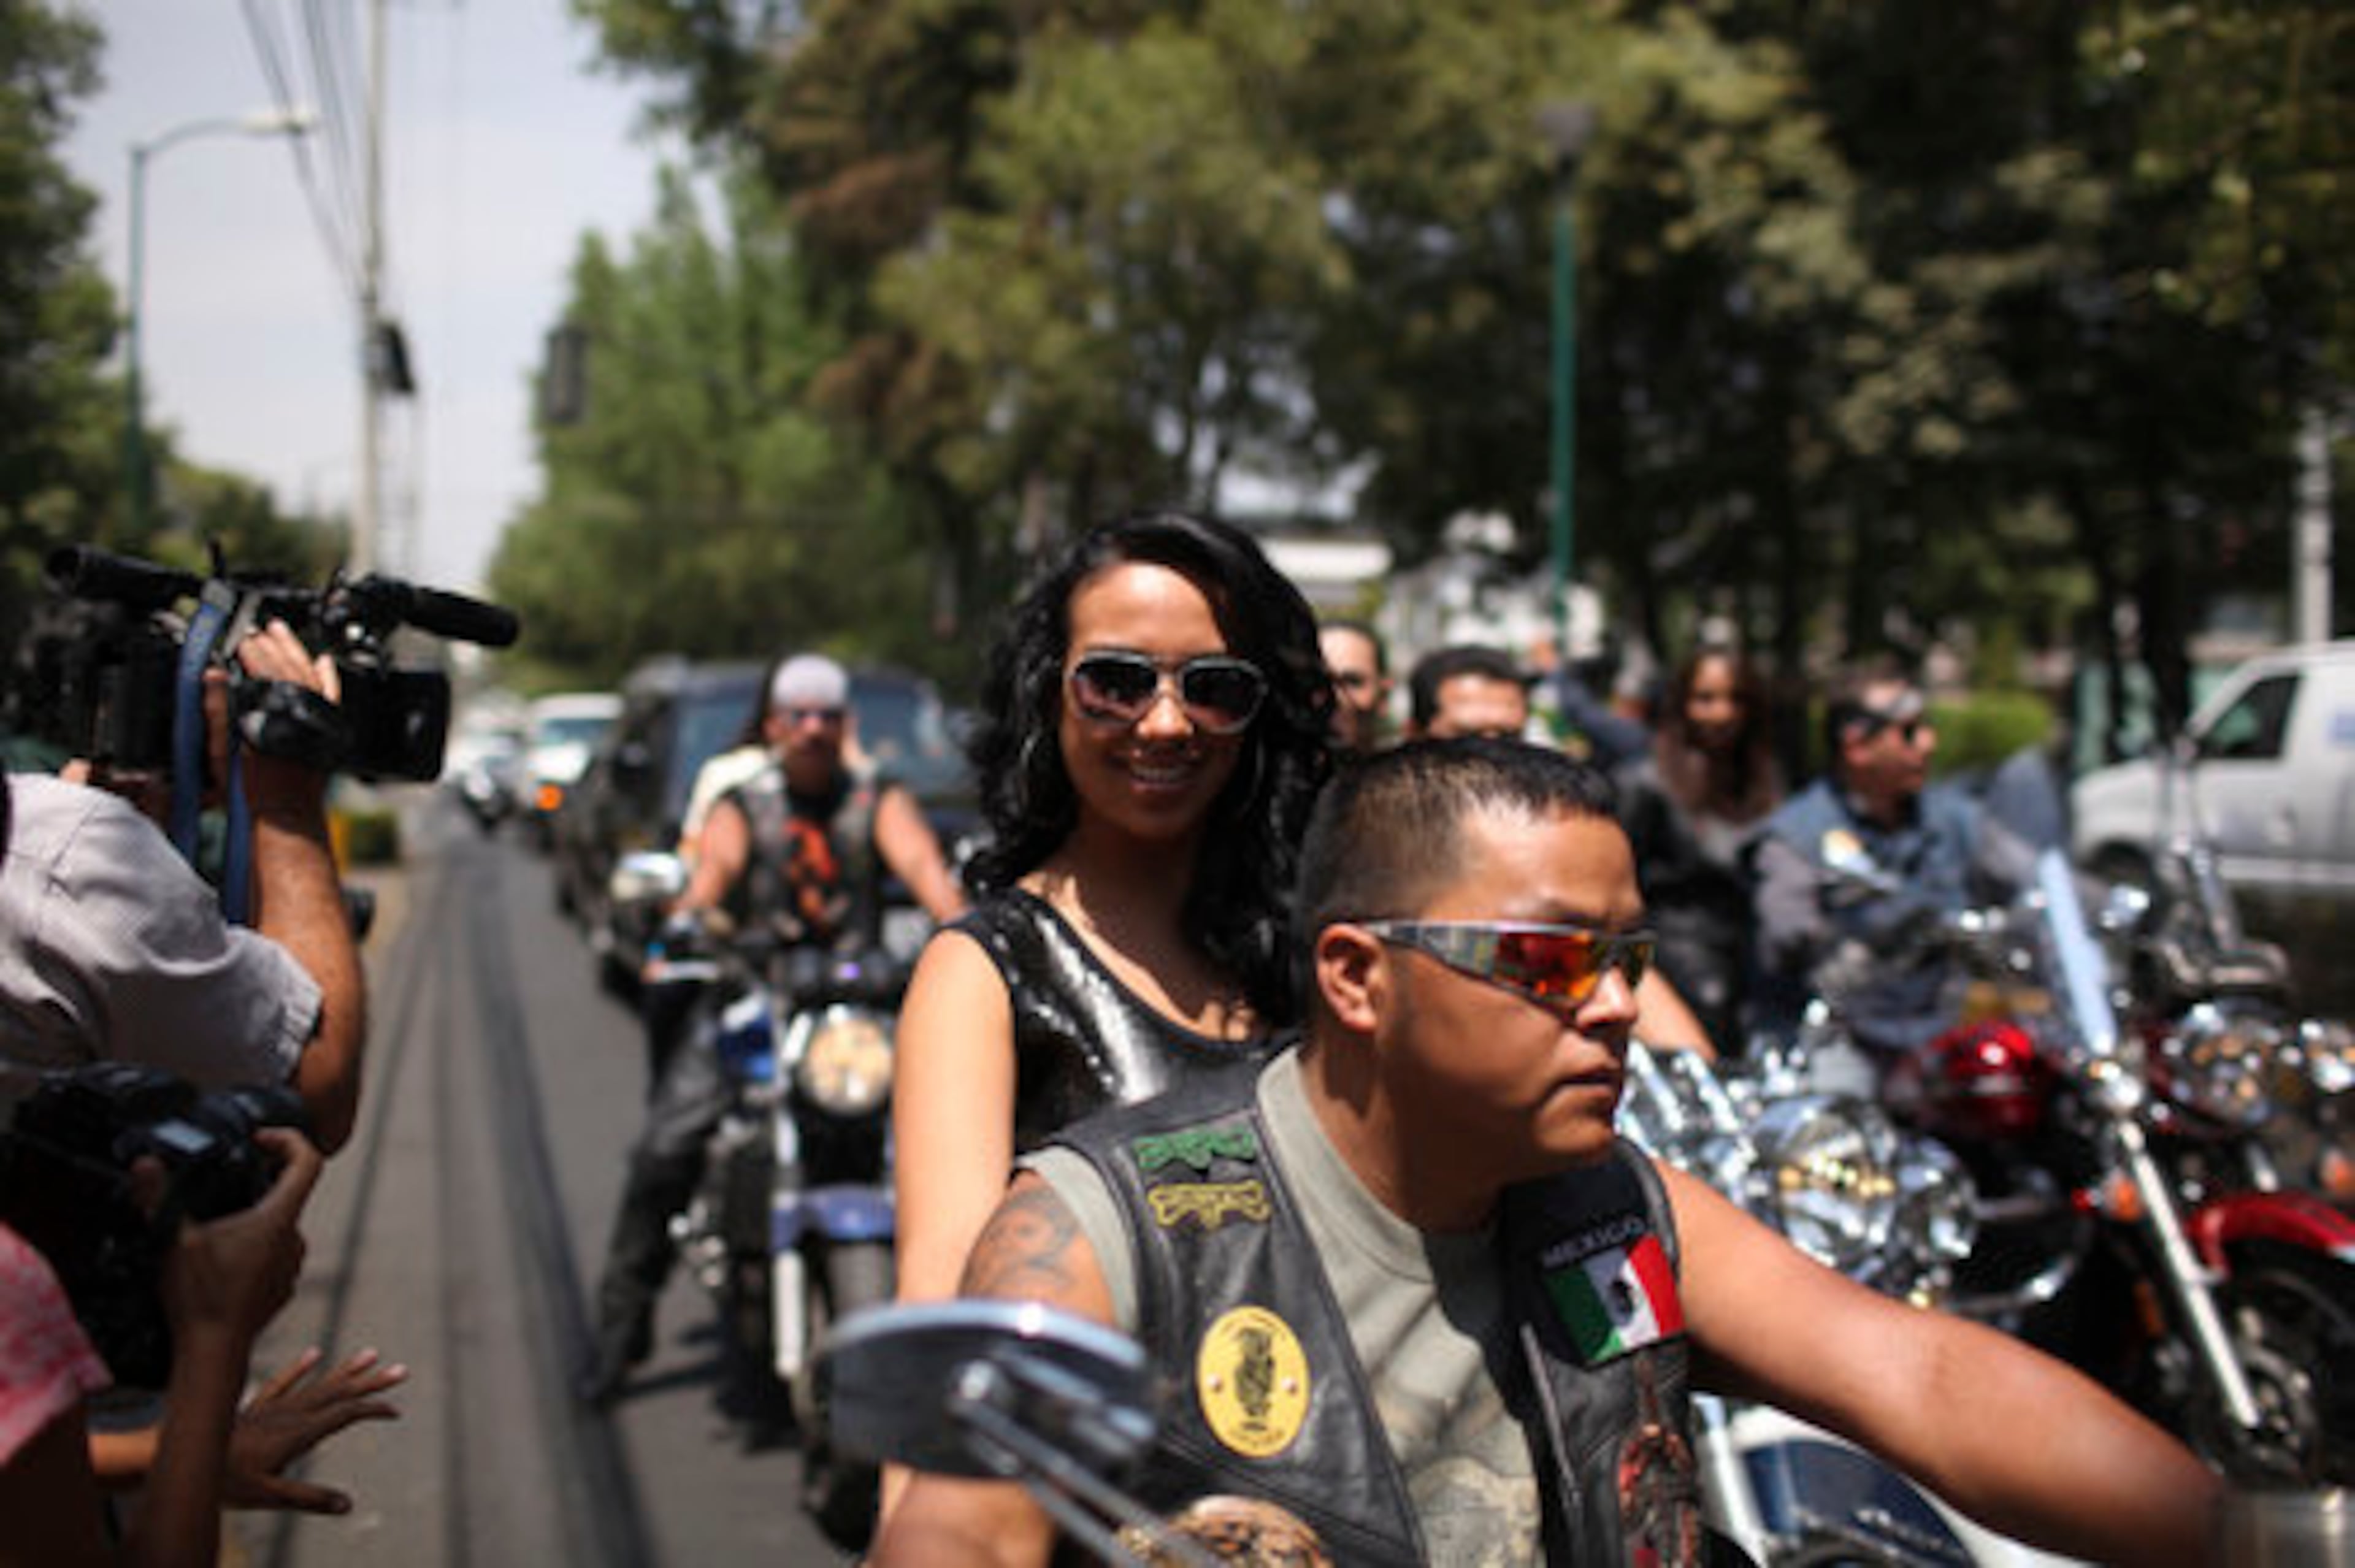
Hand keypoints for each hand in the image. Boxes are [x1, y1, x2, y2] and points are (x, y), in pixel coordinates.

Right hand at [153, 1127, 323, 1350]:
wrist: (214, 1352)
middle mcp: (295, 1239)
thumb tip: (145, 1164)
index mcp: (279, 1220)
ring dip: (256, 1213)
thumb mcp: (173, 1241)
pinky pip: (276, 1251)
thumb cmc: (199, 1299)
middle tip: (229, 1174)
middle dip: (262, 1176)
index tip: (260, 1140)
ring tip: (218, 1216)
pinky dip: (256, 1242)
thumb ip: (159, 1199)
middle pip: (292, 1191)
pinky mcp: (282, 1284)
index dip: (289, 1140)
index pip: (308, 1162)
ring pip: (282, 1223)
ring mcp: (292, 1264)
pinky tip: (223, 1252)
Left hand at [225, 1347, 405, 1512]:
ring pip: (316, 1385)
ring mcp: (272, 1409)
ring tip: (371, 1354)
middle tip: (401, 1371)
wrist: (182, 1459)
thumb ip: (308, 1499)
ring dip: (345, 1371)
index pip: (344, 1415)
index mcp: (297, 1433)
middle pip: (337, 1394)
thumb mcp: (268, 1496)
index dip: (372, 1410)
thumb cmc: (223, 1482)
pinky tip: (315, 1353)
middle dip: (370, 1383)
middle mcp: (289, 1415)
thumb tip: (348, 1504)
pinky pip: (281, 1383)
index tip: (395, 1411)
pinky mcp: (255, 1409)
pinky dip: (299, 1368)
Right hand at [231, 619, 341, 810]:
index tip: (240, 637)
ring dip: (294, 651)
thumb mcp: (221, 752)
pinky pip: (331, 695)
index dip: (250, 650)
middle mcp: (298, 712)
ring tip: (281, 632)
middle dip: (271, 645)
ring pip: (309, 674)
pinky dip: (327, 676)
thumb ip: (217, 710)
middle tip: (258, 629)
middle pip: (287, 666)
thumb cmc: (250, 790)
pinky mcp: (327, 730)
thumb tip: (213, 674)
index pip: (262, 669)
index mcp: (270, 713)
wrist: (285, 814)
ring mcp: (316, 720)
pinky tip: (323, 661)